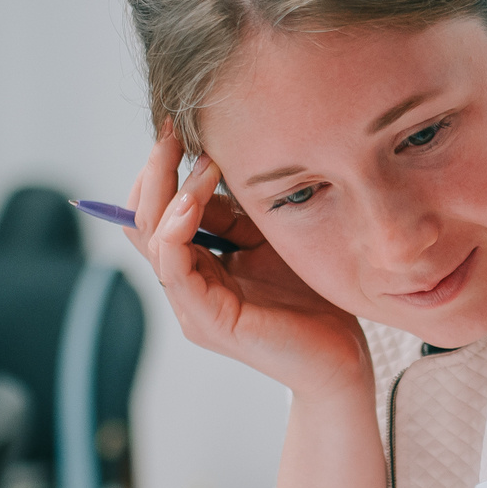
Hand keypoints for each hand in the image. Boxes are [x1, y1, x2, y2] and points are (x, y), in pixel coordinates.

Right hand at [124, 131, 367, 397]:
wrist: (344, 358)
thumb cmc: (313, 299)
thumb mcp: (269, 238)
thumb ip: (236, 212)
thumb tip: (208, 162)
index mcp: (198, 269)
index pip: (154, 214)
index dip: (159, 171)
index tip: (176, 128)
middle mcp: (187, 288)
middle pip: (142, 221)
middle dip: (155, 171)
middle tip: (172, 131)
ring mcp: (193, 307)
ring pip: (154, 239)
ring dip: (171, 192)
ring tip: (199, 161)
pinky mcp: (210, 321)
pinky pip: (174, 269)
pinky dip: (176, 230)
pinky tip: (192, 201)